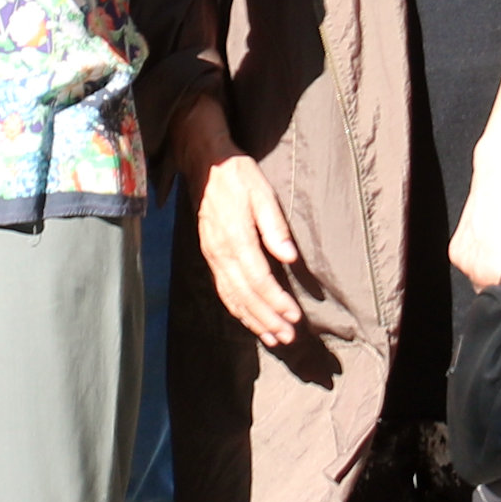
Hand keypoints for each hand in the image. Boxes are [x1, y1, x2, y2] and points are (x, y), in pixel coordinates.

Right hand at [190, 147, 314, 348]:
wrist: (204, 163)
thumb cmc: (238, 175)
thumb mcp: (262, 192)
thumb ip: (274, 226)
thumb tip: (289, 257)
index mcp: (235, 237)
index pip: (259, 279)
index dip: (277, 301)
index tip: (296, 316)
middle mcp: (220, 252)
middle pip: (245, 295)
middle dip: (268, 319)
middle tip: (289, 337)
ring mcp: (212, 256)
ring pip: (232, 297)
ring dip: (253, 320)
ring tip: (273, 338)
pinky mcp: (209, 255)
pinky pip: (222, 289)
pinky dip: (236, 309)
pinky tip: (249, 319)